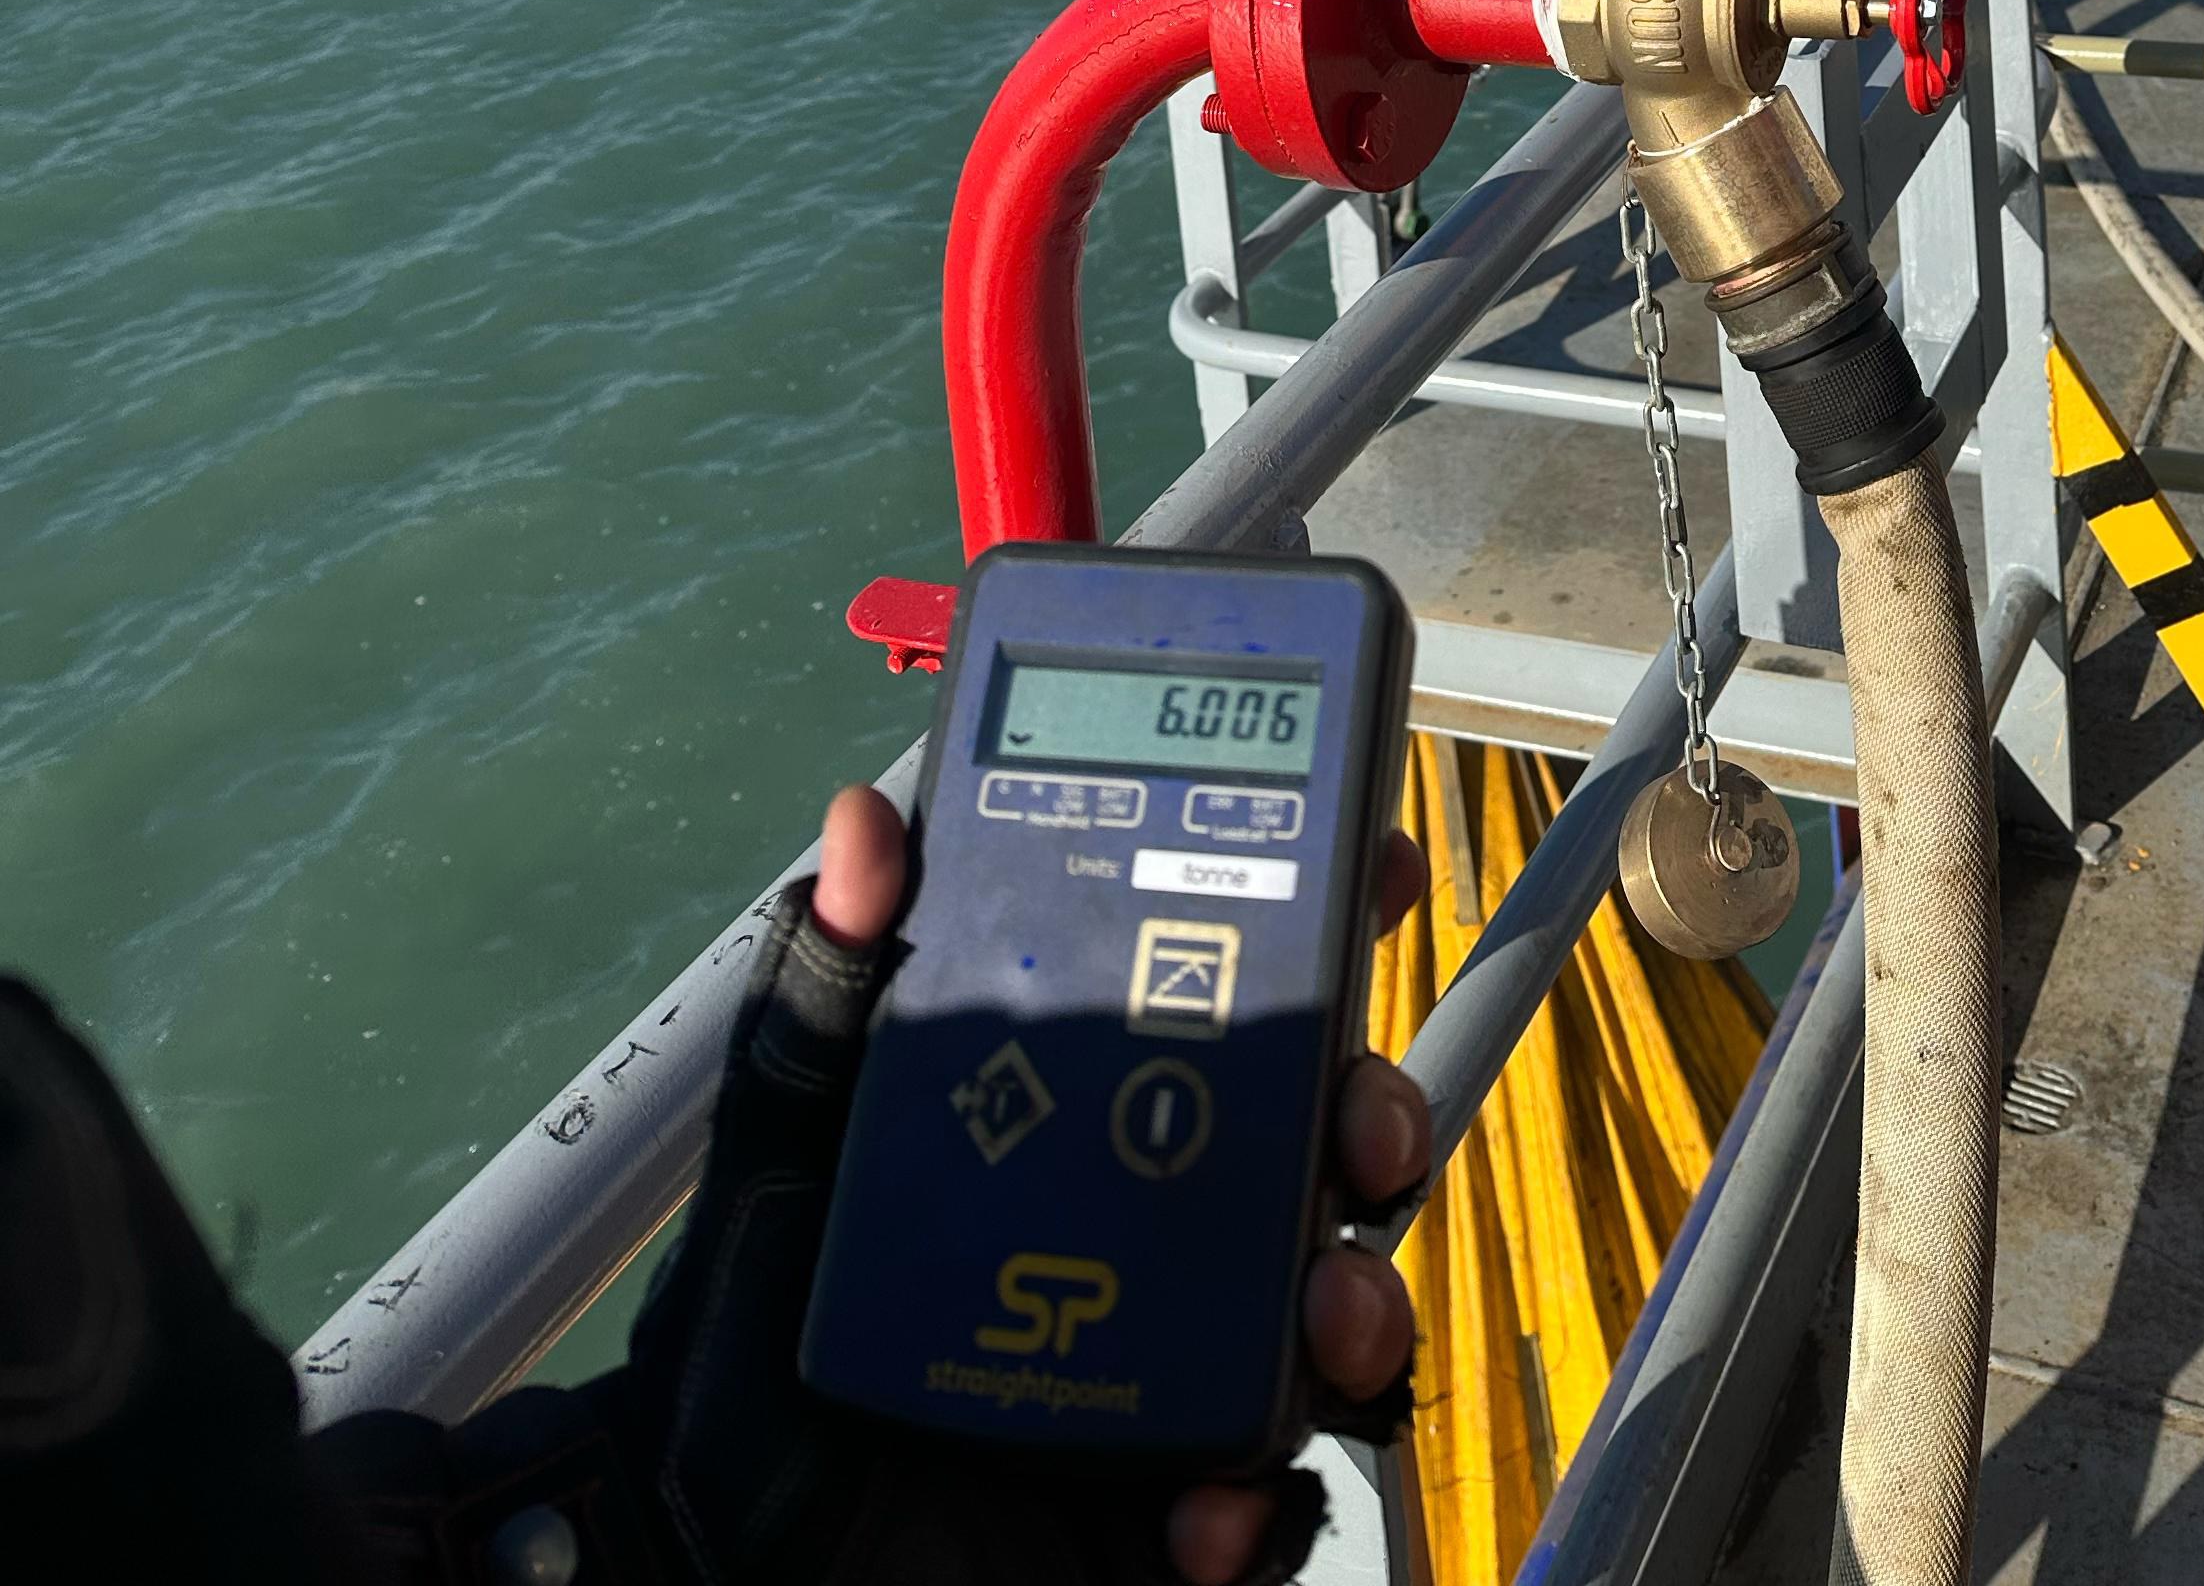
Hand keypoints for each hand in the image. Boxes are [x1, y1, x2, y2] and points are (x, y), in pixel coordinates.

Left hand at [809, 786, 1432, 1585]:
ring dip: (1355, 1305)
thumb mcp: (782, 1159)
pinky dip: (1260, 1508)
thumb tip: (867, 817)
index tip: (1374, 872)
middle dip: (1370, 1121)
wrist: (708, 1573)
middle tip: (1358, 1130)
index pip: (1222, 1009)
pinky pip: (1266, 1508)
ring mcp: (1167, 1375)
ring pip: (1327, 1315)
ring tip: (1319, 1320)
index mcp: (1078, 1128)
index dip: (1318, 932)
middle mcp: (1147, 1239)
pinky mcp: (1166, 1519)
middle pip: (1311, 1152)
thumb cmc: (739, 1353)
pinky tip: (1210, 1508)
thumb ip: (827, 994)